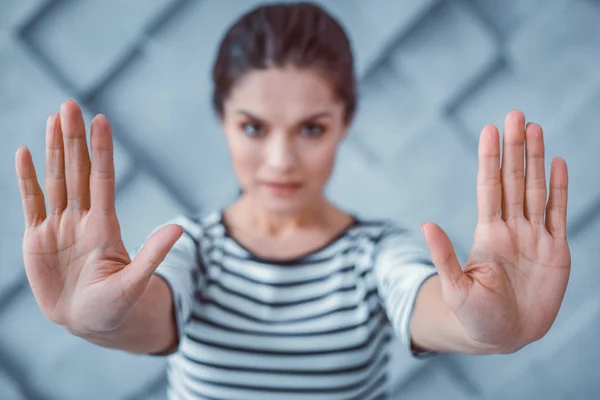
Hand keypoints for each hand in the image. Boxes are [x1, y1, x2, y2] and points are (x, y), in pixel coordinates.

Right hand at [15, 99, 182, 334]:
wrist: (88, 321)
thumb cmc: (115, 306)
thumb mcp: (134, 282)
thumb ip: (152, 255)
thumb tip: (179, 229)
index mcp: (105, 226)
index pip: (103, 179)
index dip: (102, 150)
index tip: (101, 121)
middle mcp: (82, 219)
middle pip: (77, 170)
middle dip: (73, 139)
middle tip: (70, 104)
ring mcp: (59, 226)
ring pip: (55, 179)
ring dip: (53, 149)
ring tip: (54, 118)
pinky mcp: (38, 238)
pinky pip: (31, 202)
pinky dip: (26, 178)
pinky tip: (25, 152)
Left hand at [422, 110, 569, 352]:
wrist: (503, 337)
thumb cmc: (474, 316)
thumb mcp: (457, 287)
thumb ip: (445, 256)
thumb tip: (425, 225)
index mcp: (487, 234)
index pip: (489, 187)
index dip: (490, 159)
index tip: (489, 129)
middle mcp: (510, 229)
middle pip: (513, 179)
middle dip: (515, 148)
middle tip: (516, 114)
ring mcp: (534, 237)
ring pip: (536, 189)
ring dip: (537, 159)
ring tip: (536, 128)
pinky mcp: (555, 251)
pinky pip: (558, 213)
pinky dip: (560, 188)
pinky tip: (558, 163)